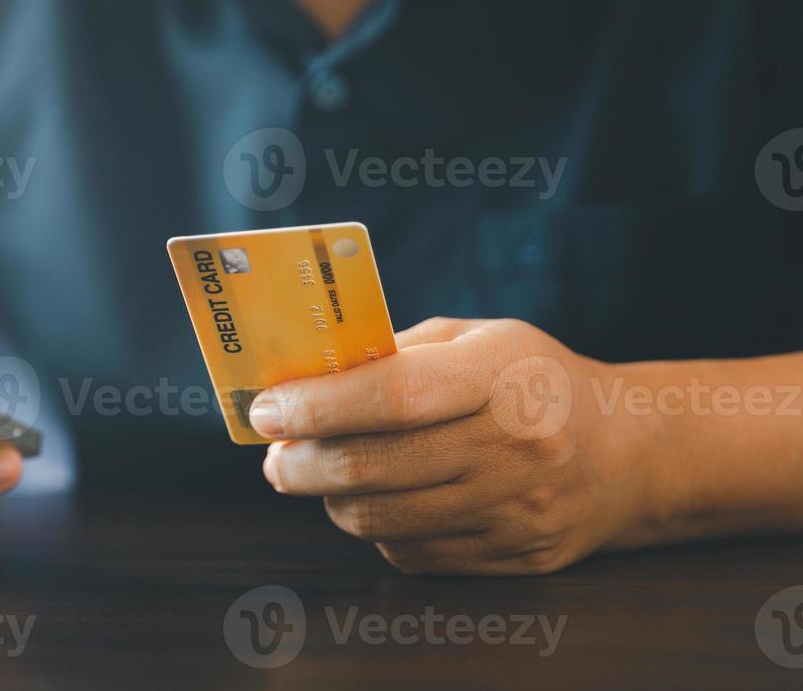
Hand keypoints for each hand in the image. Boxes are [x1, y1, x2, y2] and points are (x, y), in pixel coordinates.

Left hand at [251, 317, 652, 575]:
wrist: (628, 450)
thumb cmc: (531, 380)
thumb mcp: (476, 339)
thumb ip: (395, 353)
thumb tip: (305, 378)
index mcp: (501, 375)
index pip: (390, 397)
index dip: (316, 408)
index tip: (267, 412)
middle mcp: (514, 447)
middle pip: (374, 468)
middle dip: (301, 464)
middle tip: (273, 457)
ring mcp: (518, 510)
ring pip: (383, 521)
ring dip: (331, 500)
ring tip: (318, 476)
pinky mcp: (518, 557)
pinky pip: (414, 554)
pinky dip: (379, 530)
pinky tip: (380, 502)